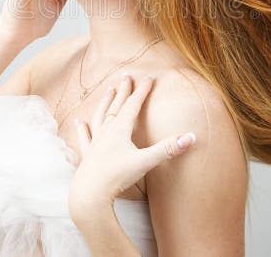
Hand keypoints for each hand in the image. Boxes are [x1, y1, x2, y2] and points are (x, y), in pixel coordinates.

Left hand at [68, 74, 197, 212]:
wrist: (90, 194)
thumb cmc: (117, 176)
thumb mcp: (146, 162)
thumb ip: (167, 149)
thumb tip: (191, 137)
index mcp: (119, 130)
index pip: (132, 105)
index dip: (142, 91)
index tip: (148, 78)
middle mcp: (106, 132)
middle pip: (116, 106)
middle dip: (123, 91)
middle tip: (126, 76)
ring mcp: (95, 143)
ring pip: (100, 117)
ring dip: (105, 103)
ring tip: (108, 91)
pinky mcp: (87, 155)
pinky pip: (85, 137)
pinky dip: (82, 128)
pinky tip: (79, 122)